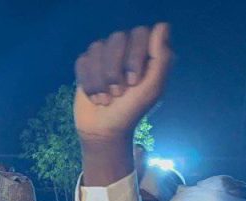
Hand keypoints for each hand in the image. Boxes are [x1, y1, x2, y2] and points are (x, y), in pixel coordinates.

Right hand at [74, 24, 172, 184]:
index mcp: (146, 52)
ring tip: (106, 98)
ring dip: (100, 79)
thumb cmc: (132, 110)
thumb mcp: (152, 87)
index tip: (134, 82)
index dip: (134, 56)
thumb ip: (161, 57)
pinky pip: (83, 61)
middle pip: (116, 38)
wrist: (104, 130)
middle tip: (118, 92)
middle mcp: (126, 49)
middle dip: (114, 69)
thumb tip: (161, 26)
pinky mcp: (86, 66)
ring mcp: (104, 56)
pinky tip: (94, 96)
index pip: (139, 34)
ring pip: (97, 48)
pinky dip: (88, 82)